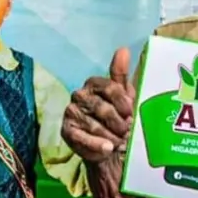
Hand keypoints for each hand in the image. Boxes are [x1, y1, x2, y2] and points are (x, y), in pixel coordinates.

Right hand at [61, 47, 135, 162]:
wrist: (110, 146)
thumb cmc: (120, 117)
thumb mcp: (126, 97)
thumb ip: (121, 75)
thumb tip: (122, 49)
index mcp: (94, 84)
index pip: (110, 87)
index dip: (123, 102)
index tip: (131, 114)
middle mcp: (79, 95)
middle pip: (103, 108)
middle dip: (118, 123)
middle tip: (127, 131)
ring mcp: (71, 113)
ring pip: (94, 125)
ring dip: (111, 136)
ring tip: (120, 141)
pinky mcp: (66, 131)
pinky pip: (82, 138)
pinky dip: (96, 145)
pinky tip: (107, 148)